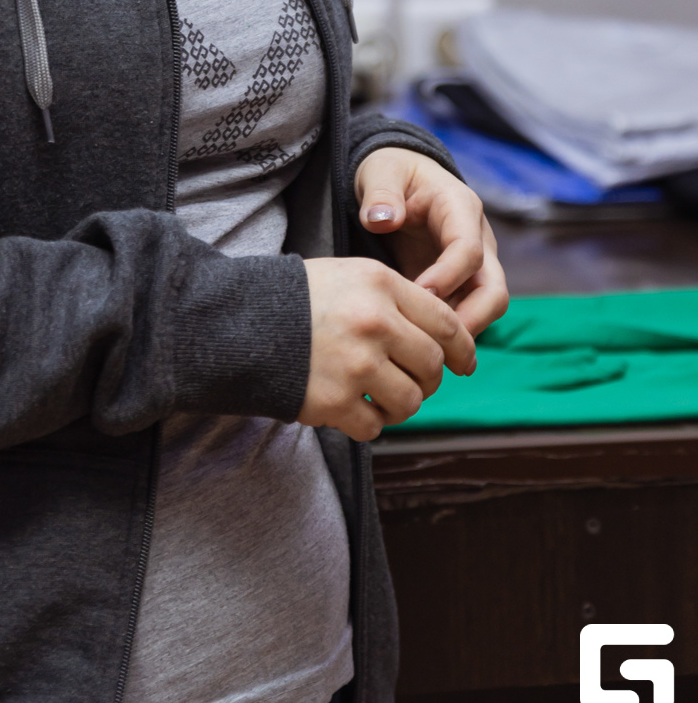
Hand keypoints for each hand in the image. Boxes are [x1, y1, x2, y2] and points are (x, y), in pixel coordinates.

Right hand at [297, 256, 476, 440]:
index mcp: (380, 284)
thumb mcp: (351, 276)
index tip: (463, 363)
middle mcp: (375, 322)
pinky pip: (375, 426)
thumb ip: (397, 299)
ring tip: (379, 396)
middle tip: (411, 380)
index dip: (462, 348)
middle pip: (431, 365)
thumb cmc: (298, 298)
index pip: (445, 322)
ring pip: (410, 401)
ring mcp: (356, 364)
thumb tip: (445, 340)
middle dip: (428, 379)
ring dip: (400, 404)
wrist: (238, 322)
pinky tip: (351, 407)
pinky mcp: (335, 401)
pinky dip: (368, 422)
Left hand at [353, 148, 509, 339]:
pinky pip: (462, 314)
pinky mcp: (459, 284)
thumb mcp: (381, 171)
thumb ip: (380, 193)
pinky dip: (446, 333)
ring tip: (424, 352)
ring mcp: (473, 266)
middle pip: (493, 291)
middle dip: (470, 320)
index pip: (470, 251)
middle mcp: (477, 240)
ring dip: (459, 333)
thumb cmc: (392, 172)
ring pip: (484, 310)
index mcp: (461, 208)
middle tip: (432, 343)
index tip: (418, 294)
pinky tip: (418, 347)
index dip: (448, 277)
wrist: (400, 179)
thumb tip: (381, 219)